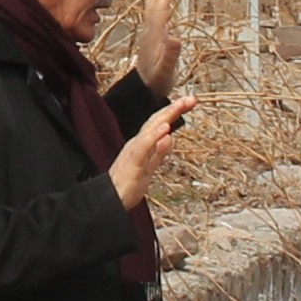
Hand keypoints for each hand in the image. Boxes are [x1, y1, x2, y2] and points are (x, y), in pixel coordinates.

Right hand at [107, 92, 194, 207]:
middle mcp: (137, 143)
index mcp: (141, 145)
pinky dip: (154, 136)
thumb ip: (158, 153)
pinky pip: (143, 146)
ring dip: (166, 116)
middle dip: (174, 109)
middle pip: (156, 121)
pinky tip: (165, 128)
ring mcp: (133, 151)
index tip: (190, 102)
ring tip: (181, 105)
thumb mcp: (148, 168)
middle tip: (192, 98)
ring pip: (151, 129)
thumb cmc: (126, 186)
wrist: (108, 202)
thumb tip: (170, 138)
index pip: (159, 124)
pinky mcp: (131, 162)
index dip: (173, 112)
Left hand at [134, 0, 185, 98]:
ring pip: (153, 7)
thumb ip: (169, 57)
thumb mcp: (165, 73)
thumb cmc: (157, 82)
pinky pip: (155, 13)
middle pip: (155, 3)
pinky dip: (159, 2)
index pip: (160, 9)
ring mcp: (149, 33)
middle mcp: (150, 32)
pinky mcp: (151, 36)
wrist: (144, 90)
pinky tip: (163, 0)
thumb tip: (175, 39)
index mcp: (154, 37)